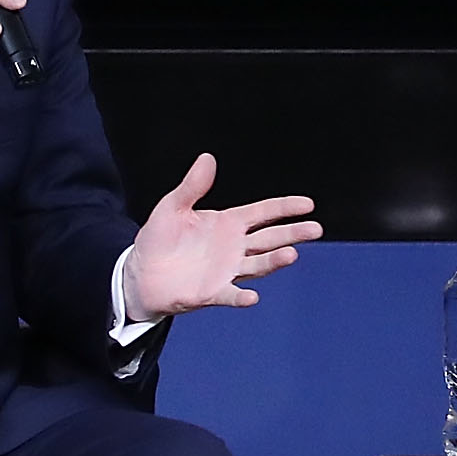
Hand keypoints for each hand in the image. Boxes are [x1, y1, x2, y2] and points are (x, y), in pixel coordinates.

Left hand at [123, 153, 322, 316]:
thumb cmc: (159, 238)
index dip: (285, 208)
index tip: (308, 204)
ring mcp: (227, 271)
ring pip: (258, 265)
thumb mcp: (172, 206)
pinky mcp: (212, 292)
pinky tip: (252, 297)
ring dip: (274, 261)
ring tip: (291, 254)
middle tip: (315, 229)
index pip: (264, 213)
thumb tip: (207, 158)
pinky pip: (230, 294)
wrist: (141, 273)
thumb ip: (192, 185)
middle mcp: (234, 247)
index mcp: (228, 223)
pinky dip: (241, 297)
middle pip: (270, 238)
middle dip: (293, 233)